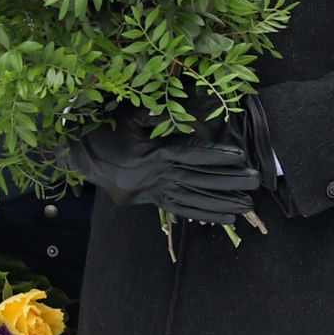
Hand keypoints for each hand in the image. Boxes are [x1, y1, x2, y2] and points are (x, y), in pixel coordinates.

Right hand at [63, 112, 267, 227]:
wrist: (78, 154)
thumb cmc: (106, 128)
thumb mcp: (130, 114)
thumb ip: (159, 115)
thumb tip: (189, 115)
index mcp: (150, 154)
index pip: (190, 155)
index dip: (216, 156)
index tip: (240, 156)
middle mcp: (153, 176)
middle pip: (197, 179)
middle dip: (228, 181)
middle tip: (255, 180)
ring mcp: (150, 192)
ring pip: (192, 199)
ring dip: (221, 203)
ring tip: (247, 205)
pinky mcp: (148, 202)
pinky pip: (179, 210)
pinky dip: (204, 215)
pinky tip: (225, 219)